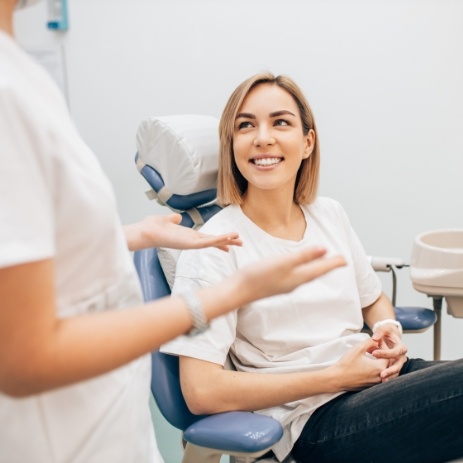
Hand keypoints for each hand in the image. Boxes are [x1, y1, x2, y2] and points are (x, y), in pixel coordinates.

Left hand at [124, 213, 242, 251]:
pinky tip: (226, 239)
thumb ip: (173, 219)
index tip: (230, 241)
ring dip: (226, 240)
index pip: (207, 238)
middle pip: (213, 241)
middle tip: (241, 243)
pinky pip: (206, 243)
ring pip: (212, 242)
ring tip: (239, 240)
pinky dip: (217, 241)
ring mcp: (191, 244)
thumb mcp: (167, 220)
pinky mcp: (189, 244)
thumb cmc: (153, 227)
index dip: (219, 239)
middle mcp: (191, 241)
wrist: (145, 231)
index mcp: (188, 236)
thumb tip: (177, 217)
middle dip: (227, 242)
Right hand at [239, 247, 345, 302]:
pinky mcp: (276, 283)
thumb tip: (324, 249)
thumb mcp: (283, 262)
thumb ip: (303, 256)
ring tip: (323, 263)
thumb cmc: (258, 276)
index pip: (321, 269)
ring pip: (307, 275)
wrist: (239, 291)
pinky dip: (304, 270)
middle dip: (328, 266)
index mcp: (299, 277)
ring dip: (317, 268)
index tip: (346, 259)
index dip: (334, 263)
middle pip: (316, 273)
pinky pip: (297, 276)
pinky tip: (299, 268)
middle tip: (339, 261)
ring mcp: (285, 284)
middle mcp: (294, 282)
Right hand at [331, 338, 388, 390]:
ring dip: (379, 361)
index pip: (388, 355)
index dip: (383, 346)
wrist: (338, 378)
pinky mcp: (370, 386)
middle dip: (382, 354)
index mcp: (379, 367)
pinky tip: (367, 363)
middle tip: (373, 347)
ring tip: (371, 354)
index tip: (376, 341)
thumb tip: (377, 340)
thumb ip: (370, 342)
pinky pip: (378, 376)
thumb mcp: (358, 348)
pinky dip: (376, 369)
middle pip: (387, 363)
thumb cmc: (347, 363)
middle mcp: (380, 376)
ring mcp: (376, 383)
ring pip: (383, 370)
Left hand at [370, 325, 407, 381]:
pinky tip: (381, 382)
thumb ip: (380, 332)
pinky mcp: (394, 367)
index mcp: (401, 347)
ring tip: (382, 380)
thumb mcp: (384, 329)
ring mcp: (399, 363)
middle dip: (390, 370)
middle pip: (398, 365)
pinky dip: (388, 378)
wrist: (389, 337)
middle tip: (381, 374)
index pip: (395, 352)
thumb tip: (374, 338)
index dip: (385, 353)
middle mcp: (402, 357)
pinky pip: (393, 374)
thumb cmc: (386, 333)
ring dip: (390, 376)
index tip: (373, 353)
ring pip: (396, 372)